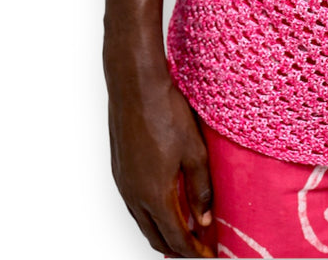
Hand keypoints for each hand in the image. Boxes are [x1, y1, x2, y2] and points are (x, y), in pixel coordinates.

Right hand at [106, 59, 214, 257]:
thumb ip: (200, 189)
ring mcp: (122, 183)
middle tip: (199, 249)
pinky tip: (164, 207)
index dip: (194, 251)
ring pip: (142, 222)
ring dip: (162, 232)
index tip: (209, 256)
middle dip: (178, 248)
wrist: (135, 85)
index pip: (176, 237)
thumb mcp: (194, 151)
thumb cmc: (166, 113)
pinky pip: (134, 205)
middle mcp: (133, 195)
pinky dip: (150, 215)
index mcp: (153, 195)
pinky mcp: (119, 169)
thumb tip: (204, 220)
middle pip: (155, 236)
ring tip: (184, 233)